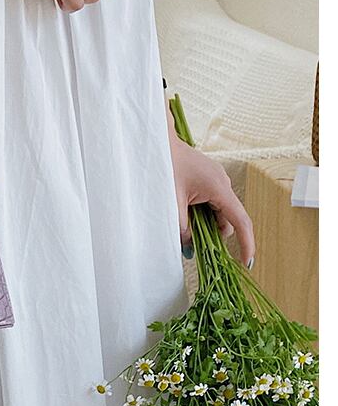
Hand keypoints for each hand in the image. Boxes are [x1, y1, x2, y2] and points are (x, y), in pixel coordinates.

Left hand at [169, 134, 255, 265]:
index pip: (241, 221)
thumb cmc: (165, 165)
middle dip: (214, 234)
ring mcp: (216, 180)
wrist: (158, 141)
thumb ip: (182, 228)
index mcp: (219, 188)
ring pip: (218, 211)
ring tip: (184, 223)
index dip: (246, 244)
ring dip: (205, 223)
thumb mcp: (172, 202)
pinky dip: (202, 212)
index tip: (246, 263)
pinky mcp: (208, 179)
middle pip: (228, 219)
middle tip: (192, 243)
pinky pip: (211, 202)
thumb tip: (189, 248)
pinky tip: (185, 212)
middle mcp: (223, 183)